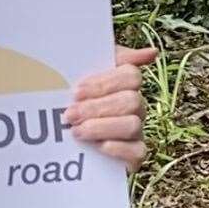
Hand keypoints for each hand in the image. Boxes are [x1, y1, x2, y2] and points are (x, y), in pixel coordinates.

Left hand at [65, 43, 156, 170]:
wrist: (56, 135)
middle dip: (97, 107)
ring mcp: (136, 130)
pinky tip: (98, 147)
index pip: (131, 75)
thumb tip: (152, 52)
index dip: (104, 83)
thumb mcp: (80, 71)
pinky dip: (118, 149)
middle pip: (131, 100)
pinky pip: (137, 151)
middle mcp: (135, 105)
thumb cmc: (70, 98)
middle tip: (70, 114)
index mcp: (123, 82)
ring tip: (76, 131)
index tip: (76, 91)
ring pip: (133, 124)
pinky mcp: (134, 155)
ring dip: (102, 128)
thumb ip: (108, 55)